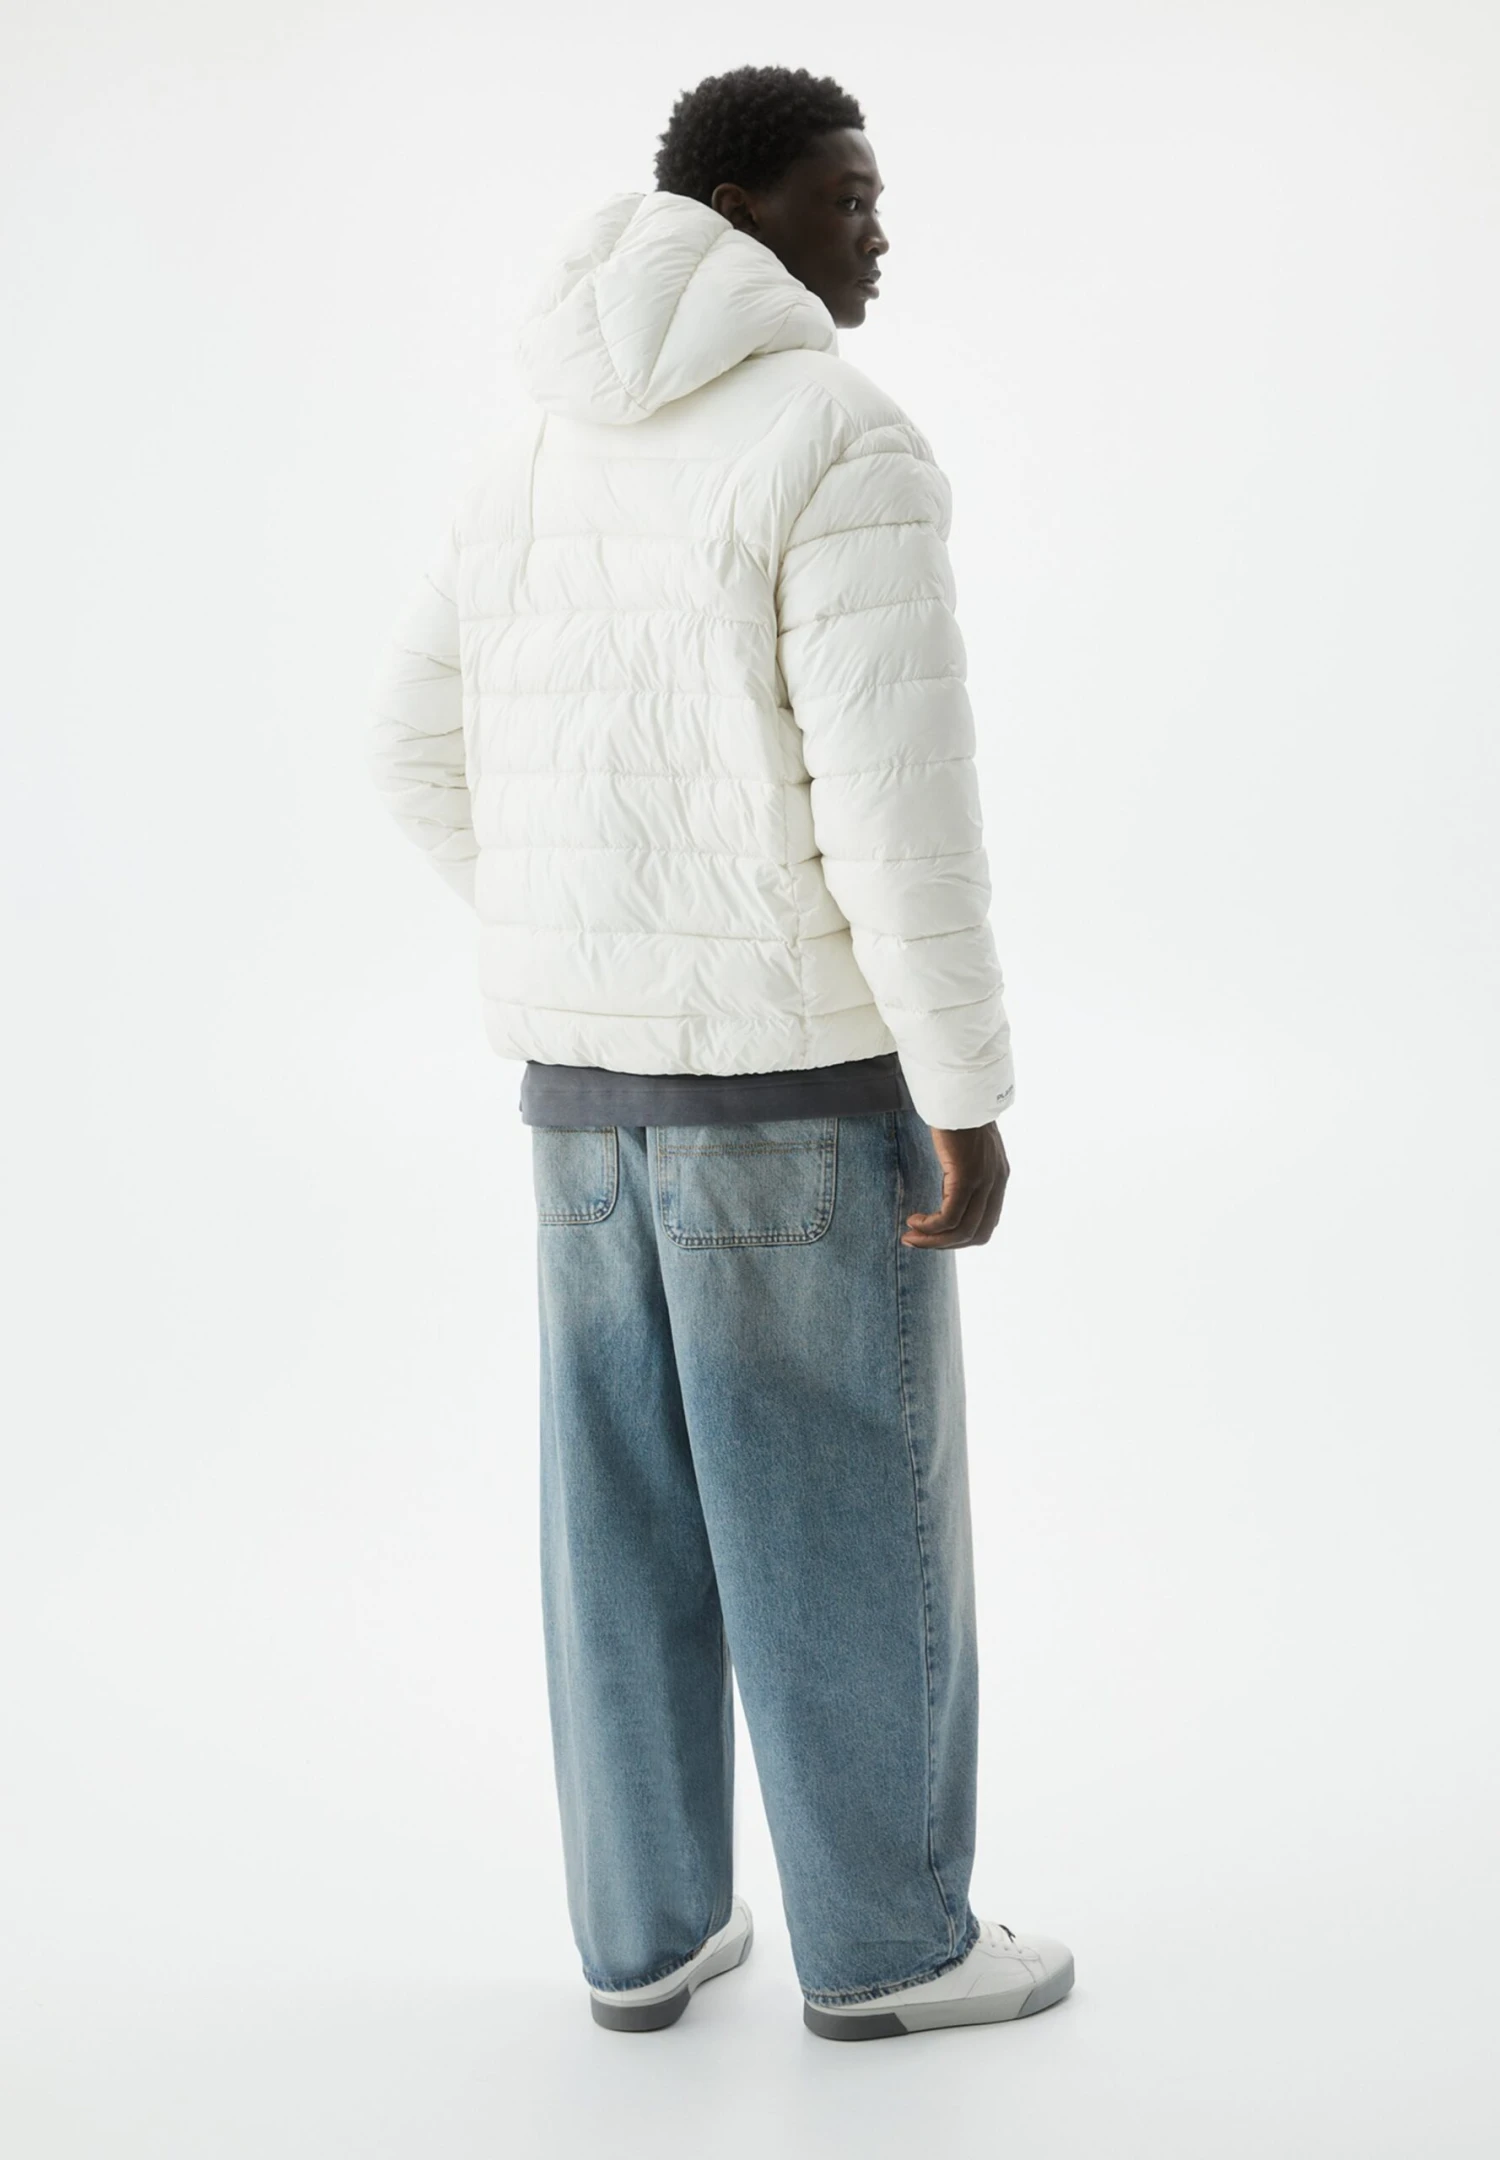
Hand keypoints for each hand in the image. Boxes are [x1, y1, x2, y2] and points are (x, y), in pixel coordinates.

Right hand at [901, 1122, 1008, 1248]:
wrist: (959, 1092)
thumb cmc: (957, 1114)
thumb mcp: (967, 1148)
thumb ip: (965, 1168)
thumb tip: (949, 1183)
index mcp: (998, 1178)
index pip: (986, 1225)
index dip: (959, 1238)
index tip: (934, 1235)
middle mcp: (996, 1183)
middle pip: (976, 1235)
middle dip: (945, 1245)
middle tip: (917, 1241)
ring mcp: (983, 1181)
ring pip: (961, 1231)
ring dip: (933, 1240)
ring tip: (911, 1236)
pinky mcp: (967, 1177)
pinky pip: (949, 1216)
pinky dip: (930, 1225)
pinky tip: (914, 1220)